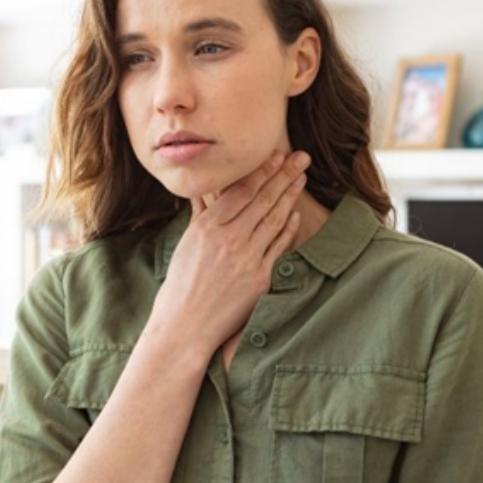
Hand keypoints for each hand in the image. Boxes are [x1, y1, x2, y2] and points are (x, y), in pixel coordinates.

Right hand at [148, 149, 309, 359]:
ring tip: (302, 178)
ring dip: (290, 196)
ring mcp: (246, 259)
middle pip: (262, 200)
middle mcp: (228, 240)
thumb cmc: (180, 287)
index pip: (241, 191)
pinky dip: (288, 228)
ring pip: (274, 220)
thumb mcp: (186, 245)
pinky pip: (278, 247)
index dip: (261, 171)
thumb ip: (200, 215)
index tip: (276, 155)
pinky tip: (295, 213)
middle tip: (301, 157)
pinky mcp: (259, 279)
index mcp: (207, 228)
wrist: (185, 327)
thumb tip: (202, 190)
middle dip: (284, 175)